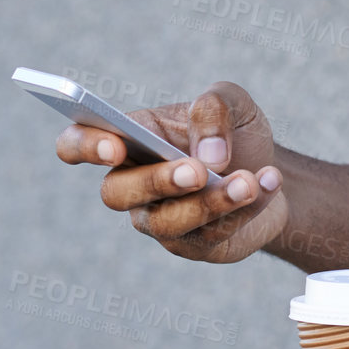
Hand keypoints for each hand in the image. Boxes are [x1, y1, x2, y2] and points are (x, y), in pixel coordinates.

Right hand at [55, 80, 287, 262]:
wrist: (271, 170)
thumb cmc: (236, 133)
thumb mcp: (232, 102)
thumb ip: (214, 109)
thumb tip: (209, 153)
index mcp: (131, 138)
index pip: (77, 143)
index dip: (84, 146)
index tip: (113, 145)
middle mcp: (134, 185)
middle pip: (117, 193)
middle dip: (157, 181)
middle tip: (198, 171)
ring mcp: (160, 220)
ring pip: (167, 221)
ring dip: (210, 202)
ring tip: (248, 181)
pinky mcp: (194, 246)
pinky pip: (211, 235)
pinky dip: (245, 208)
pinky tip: (269, 184)